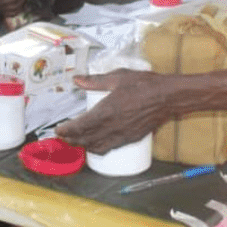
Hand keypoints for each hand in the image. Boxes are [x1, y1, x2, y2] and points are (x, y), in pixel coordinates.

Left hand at [55, 69, 174, 153]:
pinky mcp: (131, 139)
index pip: (80, 126)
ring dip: (83, 146)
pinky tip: (95, 146)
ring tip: (75, 142)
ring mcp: (122, 135)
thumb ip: (95, 80)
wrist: (168, 97)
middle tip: (62, 137)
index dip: (66, 130)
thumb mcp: (117, 77)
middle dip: (72, 139)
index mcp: (106, 111)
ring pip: (97, 146)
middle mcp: (112, 126)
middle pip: (86, 139)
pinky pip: (110, 147)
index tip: (58, 129)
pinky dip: (99, 149)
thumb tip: (76, 79)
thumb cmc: (144, 84)